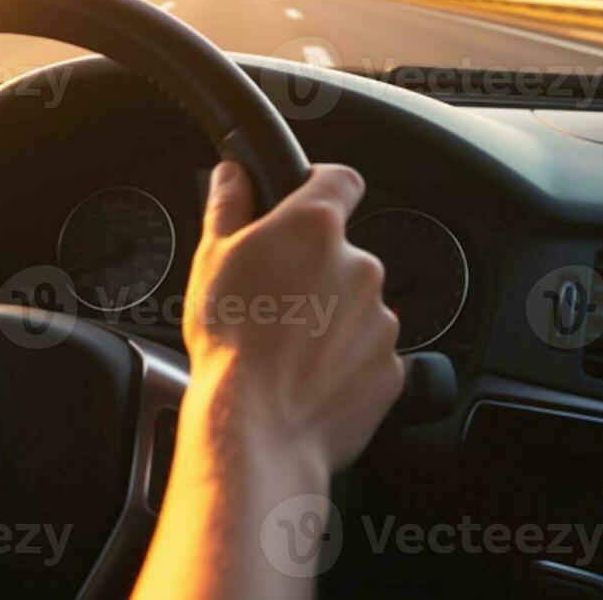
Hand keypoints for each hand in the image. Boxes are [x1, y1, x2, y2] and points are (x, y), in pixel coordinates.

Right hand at [183, 161, 402, 469]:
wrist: (256, 427)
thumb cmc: (230, 343)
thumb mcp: (211, 259)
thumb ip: (228, 205)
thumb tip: (233, 175)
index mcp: (315, 228)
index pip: (340, 180)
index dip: (321, 188)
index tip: (304, 203)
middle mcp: (360, 266)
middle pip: (343, 253)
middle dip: (315, 271)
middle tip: (274, 300)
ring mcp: (381, 319)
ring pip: (356, 306)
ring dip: (330, 319)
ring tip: (286, 348)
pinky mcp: (391, 368)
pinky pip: (367, 354)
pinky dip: (344, 362)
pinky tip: (306, 377)